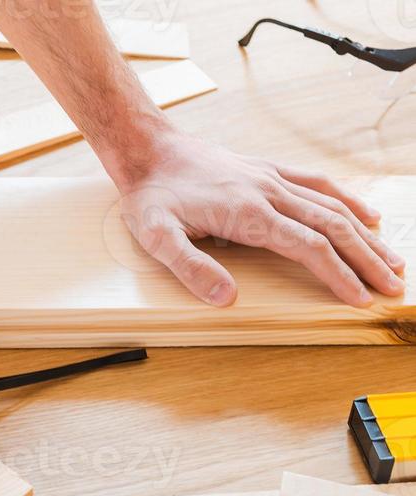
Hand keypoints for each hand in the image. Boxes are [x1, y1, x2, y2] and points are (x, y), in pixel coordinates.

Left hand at [112, 135, 405, 306]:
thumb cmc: (152, 195)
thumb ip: (190, 268)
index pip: (308, 248)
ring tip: (391, 260)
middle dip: (366, 260)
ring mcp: (272, 179)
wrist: (149, 151)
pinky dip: (347, 201)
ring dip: (366, 235)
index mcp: (248, 214)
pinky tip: (366, 216)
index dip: (337, 275)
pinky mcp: (269, 170)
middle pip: (333, 228)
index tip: (359, 299)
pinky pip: (319, 184)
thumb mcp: (157, 237)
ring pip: (333, 207)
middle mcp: (269, 193)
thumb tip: (225, 298)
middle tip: (391, 286)